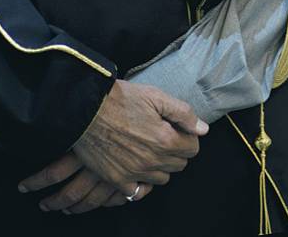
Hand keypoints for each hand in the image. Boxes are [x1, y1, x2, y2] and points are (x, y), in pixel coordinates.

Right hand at [18, 80, 207, 208]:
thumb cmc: (120, 98)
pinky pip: (138, 191)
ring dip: (159, 165)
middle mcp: (153, 161)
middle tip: (160, 133)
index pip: (192, 148)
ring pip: (161, 178)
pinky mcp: (117, 179)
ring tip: (146, 146)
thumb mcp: (155, 95)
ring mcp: (135, 172)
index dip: (186, 135)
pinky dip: (141, 182)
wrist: (84, 108)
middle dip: (175, 149)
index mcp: (165, 139)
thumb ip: (183, 113)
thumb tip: (203, 129)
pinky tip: (136, 166)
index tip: (174, 126)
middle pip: (179, 164)